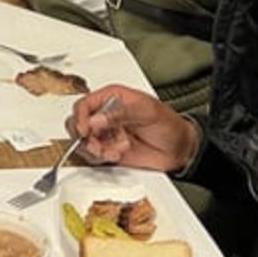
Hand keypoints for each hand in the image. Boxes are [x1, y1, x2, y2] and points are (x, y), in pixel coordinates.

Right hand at [65, 84, 198, 172]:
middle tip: (97, 144)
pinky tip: (116, 155)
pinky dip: (101, 158)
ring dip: (95, 149)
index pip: (84, 104)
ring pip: (83, 142)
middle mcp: (105, 115)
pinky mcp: (108, 150)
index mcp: (112, 98)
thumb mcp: (148, 112)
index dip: (81, 117)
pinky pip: (93, 156)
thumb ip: (121, 113)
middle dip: (85, 137)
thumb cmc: (168, 124)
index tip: (86, 130)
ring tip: (113, 151)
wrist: (179, 149)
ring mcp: (106, 134)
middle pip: (77, 123)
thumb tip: (97, 119)